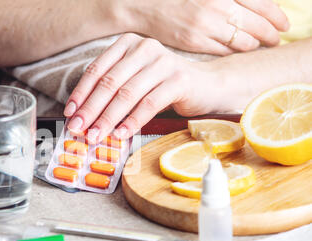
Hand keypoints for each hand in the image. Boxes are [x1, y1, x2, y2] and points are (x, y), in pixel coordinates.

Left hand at [64, 34, 230, 141]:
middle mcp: (144, 48)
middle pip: (109, 82)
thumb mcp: (134, 82)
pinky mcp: (179, 78)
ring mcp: (162, 61)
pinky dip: (132, 121)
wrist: (206, 85)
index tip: (69, 113)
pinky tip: (121, 134)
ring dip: (108, 118)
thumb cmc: (163, 87)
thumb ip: (113, 91)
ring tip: (96, 136)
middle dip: (90, 109)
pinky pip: (149, 103)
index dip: (81, 93)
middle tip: (78, 129)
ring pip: (127, 93)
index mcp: (127, 45)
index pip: (97, 70)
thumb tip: (83, 117)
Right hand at [124, 0, 289, 54]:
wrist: (142, 5)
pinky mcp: (193, 43)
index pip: (260, 3)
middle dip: (270, 33)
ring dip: (254, 44)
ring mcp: (204, 27)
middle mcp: (215, 7)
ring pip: (241, 41)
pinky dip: (234, 51)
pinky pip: (222, 51)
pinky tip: (236, 49)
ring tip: (258, 44)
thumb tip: (256, 4)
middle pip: (255, 24)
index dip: (275, 15)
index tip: (282, 23)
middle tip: (276, 37)